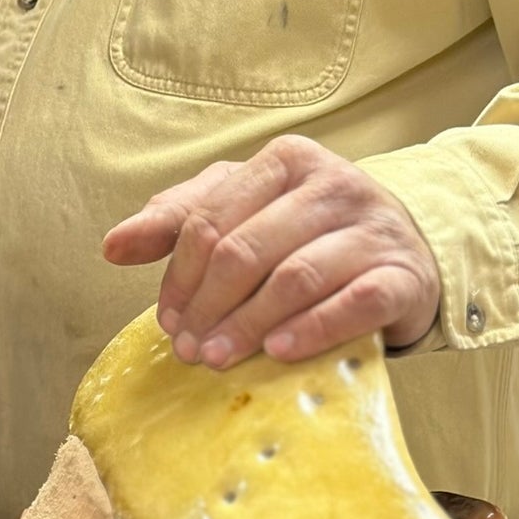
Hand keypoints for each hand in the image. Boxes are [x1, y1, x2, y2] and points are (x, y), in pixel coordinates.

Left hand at [102, 135, 439, 368]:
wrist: (406, 253)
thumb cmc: (307, 234)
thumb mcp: (243, 212)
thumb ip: (178, 221)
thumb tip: (112, 246)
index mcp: (285, 160)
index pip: (211, 219)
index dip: (179, 275)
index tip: (167, 320)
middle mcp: (333, 184)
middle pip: (247, 248)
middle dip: (207, 305)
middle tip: (187, 349)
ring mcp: (374, 227)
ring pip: (295, 275)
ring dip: (247, 323)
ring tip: (217, 358)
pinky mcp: (404, 275)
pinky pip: (357, 302)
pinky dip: (313, 328)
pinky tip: (279, 352)